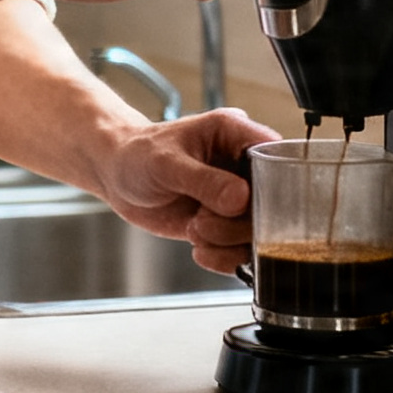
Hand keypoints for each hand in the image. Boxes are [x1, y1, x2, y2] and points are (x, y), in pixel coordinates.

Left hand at [95, 108, 279, 275]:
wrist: (116, 175)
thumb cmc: (137, 154)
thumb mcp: (166, 162)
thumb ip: (204, 181)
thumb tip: (240, 198)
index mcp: (234, 135)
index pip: (276, 158)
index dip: (273, 186)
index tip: (247, 205)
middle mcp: (240, 167)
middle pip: (270, 204)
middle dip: (237, 222)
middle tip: (203, 220)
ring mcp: (235, 198)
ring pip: (257, 232)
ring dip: (227, 241)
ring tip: (196, 229)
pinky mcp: (225, 224)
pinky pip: (242, 251)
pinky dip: (224, 257)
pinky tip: (199, 248)